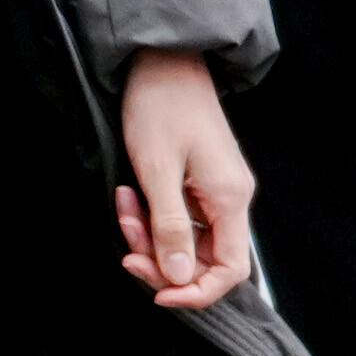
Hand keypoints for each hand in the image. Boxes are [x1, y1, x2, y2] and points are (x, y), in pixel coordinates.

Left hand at [109, 51, 255, 310]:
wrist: (164, 62)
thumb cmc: (160, 107)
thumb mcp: (157, 172)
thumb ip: (170, 229)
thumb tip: (179, 277)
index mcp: (230, 199)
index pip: (230, 271)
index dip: (196, 292)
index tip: (158, 294)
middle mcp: (232, 199)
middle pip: (205, 259)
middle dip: (161, 260)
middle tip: (126, 248)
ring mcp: (218, 191)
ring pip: (186, 239)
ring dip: (149, 234)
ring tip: (123, 204)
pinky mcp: (202, 183)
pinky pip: (179, 218)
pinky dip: (151, 216)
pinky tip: (130, 194)